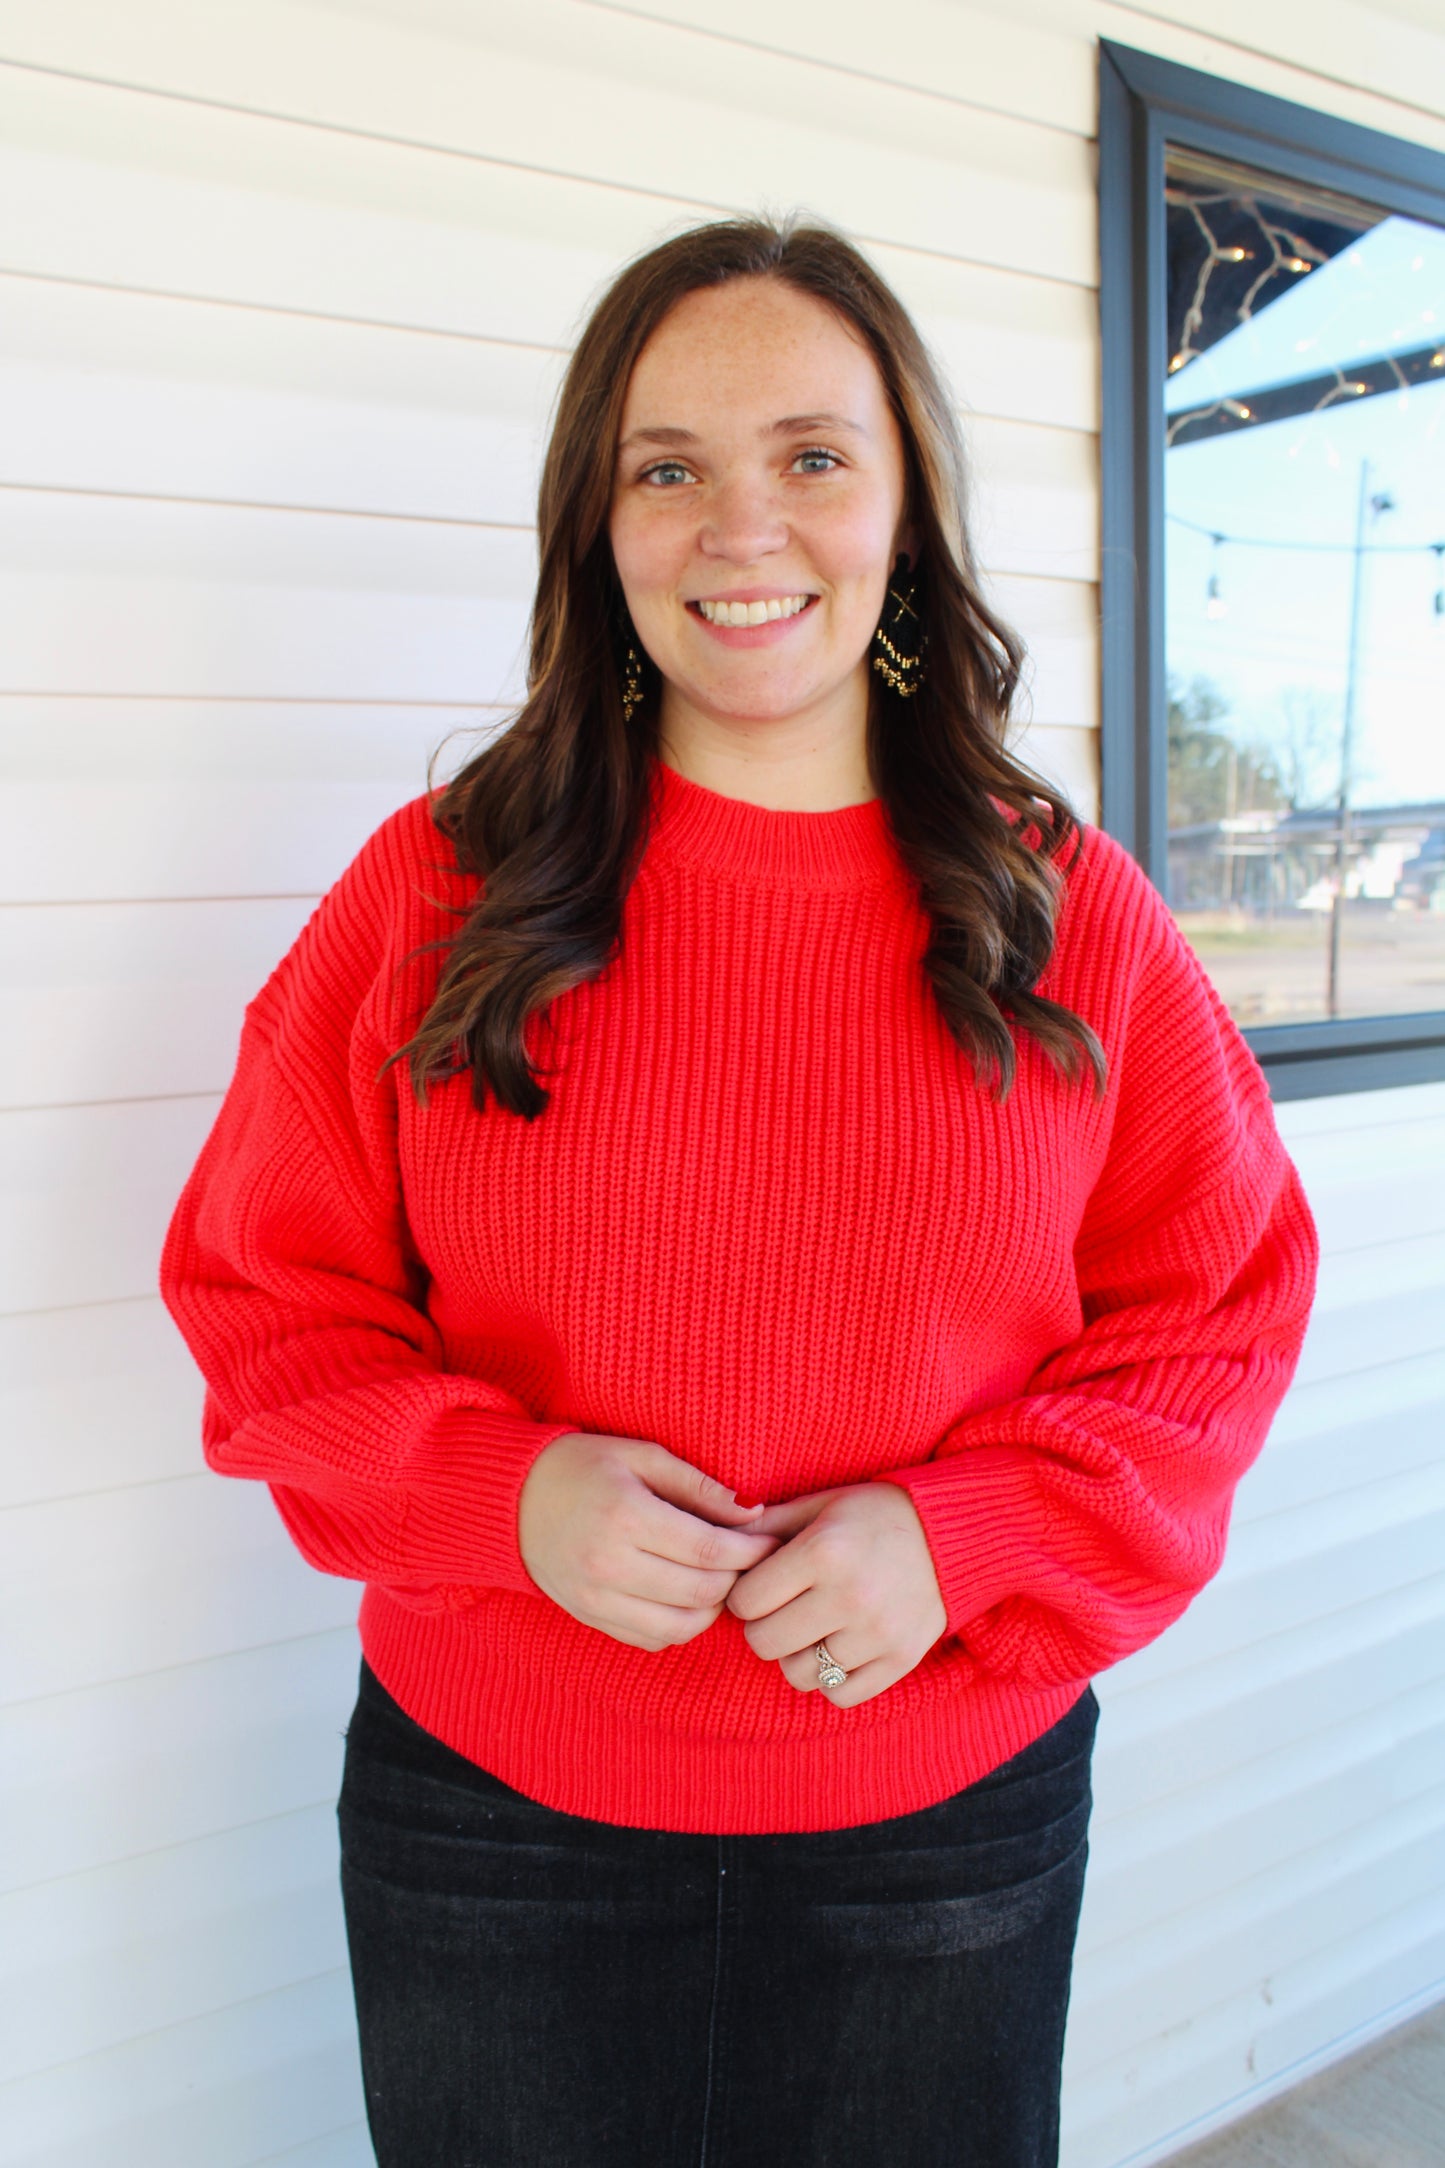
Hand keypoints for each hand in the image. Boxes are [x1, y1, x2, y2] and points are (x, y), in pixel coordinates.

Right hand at [517, 1432, 781, 1650]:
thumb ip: (697, 1485)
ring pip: (681, 1625)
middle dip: (738, 1578)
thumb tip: (752, 1511)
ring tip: (720, 1578)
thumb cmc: (582, 1466)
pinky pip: (652, 1638)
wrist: (511, 1499)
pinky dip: (680, 1625)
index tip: (770, 1539)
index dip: (750, 1550)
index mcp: (625, 1517)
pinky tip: (686, 1596)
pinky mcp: (589, 1617)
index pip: (708, 1550)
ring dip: (713, 1607)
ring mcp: (596, 1598)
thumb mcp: (640, 1456)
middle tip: (750, 1559)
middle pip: (701, 1591)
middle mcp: (609, 1565)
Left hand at [724, 1482, 947, 1707]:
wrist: (953, 1532)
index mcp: (824, 1551)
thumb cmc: (874, 1514)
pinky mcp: (901, 1660)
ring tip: (813, 1628)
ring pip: (799, 1675)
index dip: (744, 1596)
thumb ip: (766, 1525)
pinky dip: (831, 1680)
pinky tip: (838, 1648)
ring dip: (797, 1655)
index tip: (761, 1586)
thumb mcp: (820, 1504)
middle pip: (764, 1643)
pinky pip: (840, 1696)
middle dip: (764, 1627)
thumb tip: (713, 1537)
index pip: (745, 1602)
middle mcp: (850, 1596)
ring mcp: (878, 1633)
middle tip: (782, 1610)